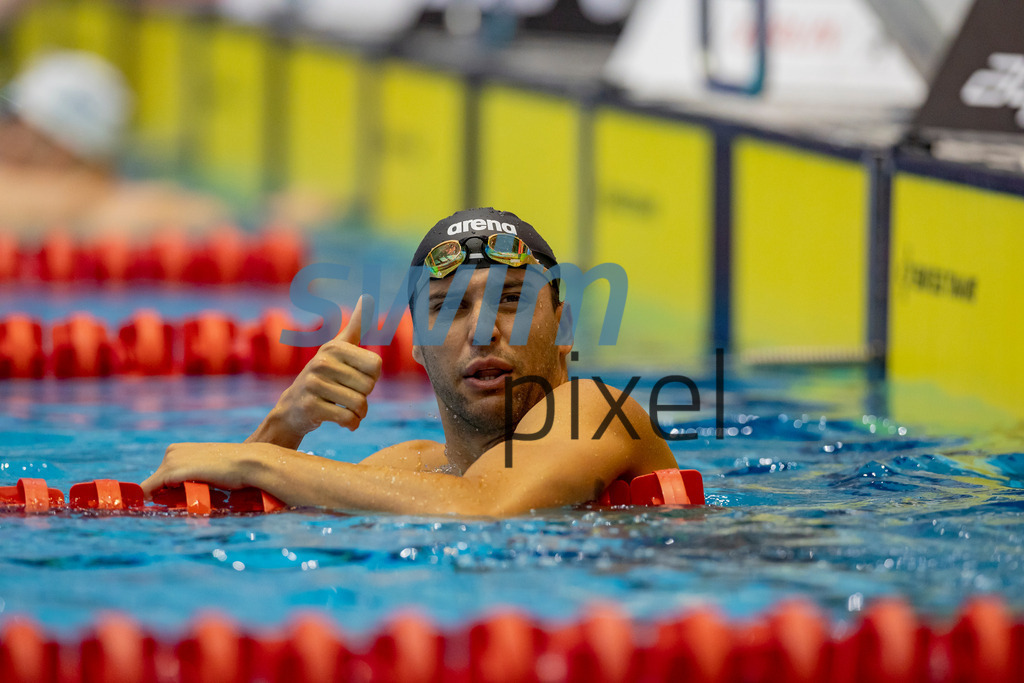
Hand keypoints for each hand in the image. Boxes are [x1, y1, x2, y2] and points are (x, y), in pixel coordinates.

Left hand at [140, 442, 255, 495]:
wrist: (249, 463)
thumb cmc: (236, 468)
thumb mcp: (210, 469)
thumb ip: (196, 476)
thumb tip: (188, 492)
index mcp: (180, 449)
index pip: (163, 475)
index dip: (165, 491)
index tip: (170, 503)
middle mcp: (171, 452)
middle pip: (156, 482)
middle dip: (164, 496)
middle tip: (182, 505)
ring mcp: (170, 461)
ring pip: (152, 488)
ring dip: (162, 500)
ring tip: (183, 505)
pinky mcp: (171, 472)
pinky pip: (148, 490)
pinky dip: (149, 500)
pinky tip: (157, 506)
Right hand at [248, 296, 382, 447]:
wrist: (294, 408)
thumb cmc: (324, 376)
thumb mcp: (338, 348)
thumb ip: (355, 325)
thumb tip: (367, 297)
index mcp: (334, 347)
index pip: (376, 366)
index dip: (371, 377)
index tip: (355, 378)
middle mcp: (322, 362)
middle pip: (369, 386)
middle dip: (364, 396)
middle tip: (347, 395)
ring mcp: (314, 384)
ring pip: (360, 404)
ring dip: (359, 413)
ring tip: (346, 409)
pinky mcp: (311, 407)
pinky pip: (348, 419)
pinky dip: (351, 424)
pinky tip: (344, 423)